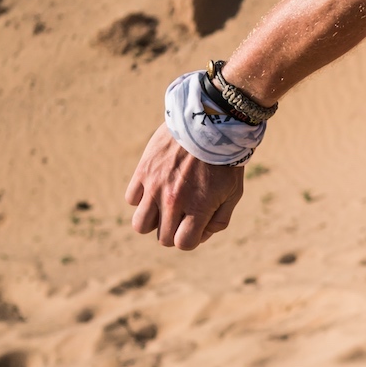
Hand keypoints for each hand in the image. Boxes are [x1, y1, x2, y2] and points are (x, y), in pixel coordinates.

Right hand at [124, 125, 244, 249]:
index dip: (190, 239)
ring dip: (152, 220)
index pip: (183, 244)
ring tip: (163, 206)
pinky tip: (155, 187)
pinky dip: (141, 198)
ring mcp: (155, 186)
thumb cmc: (225, 160)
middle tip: (182, 214)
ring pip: (140, 224)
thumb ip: (220, 220)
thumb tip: (202, 236)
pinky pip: (131, 199)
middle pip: (162, 238)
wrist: (209, 123)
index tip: (195, 226)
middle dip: (173, 231)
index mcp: (199, 208)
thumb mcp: (234, 192)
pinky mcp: (143, 171)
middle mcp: (174, 201)